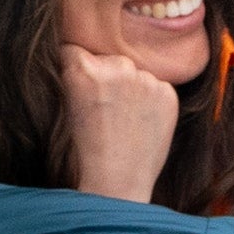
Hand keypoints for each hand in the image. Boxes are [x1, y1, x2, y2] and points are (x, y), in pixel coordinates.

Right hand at [55, 44, 180, 201]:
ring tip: (122, 120)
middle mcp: (116, 67)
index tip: (78, 86)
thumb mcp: (65, 108)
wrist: (116, 183)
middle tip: (103, 109)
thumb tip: (82, 56)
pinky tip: (140, 124)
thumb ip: (75, 77)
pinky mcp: (168, 93)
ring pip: (134, 72)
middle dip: (106, 76)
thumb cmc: (83, 153)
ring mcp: (145, 79)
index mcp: (82, 69)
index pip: (75, 49)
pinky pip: (156, 86)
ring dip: (130, 87)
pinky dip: (150, 100)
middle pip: (108, 58)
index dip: (76, 67)